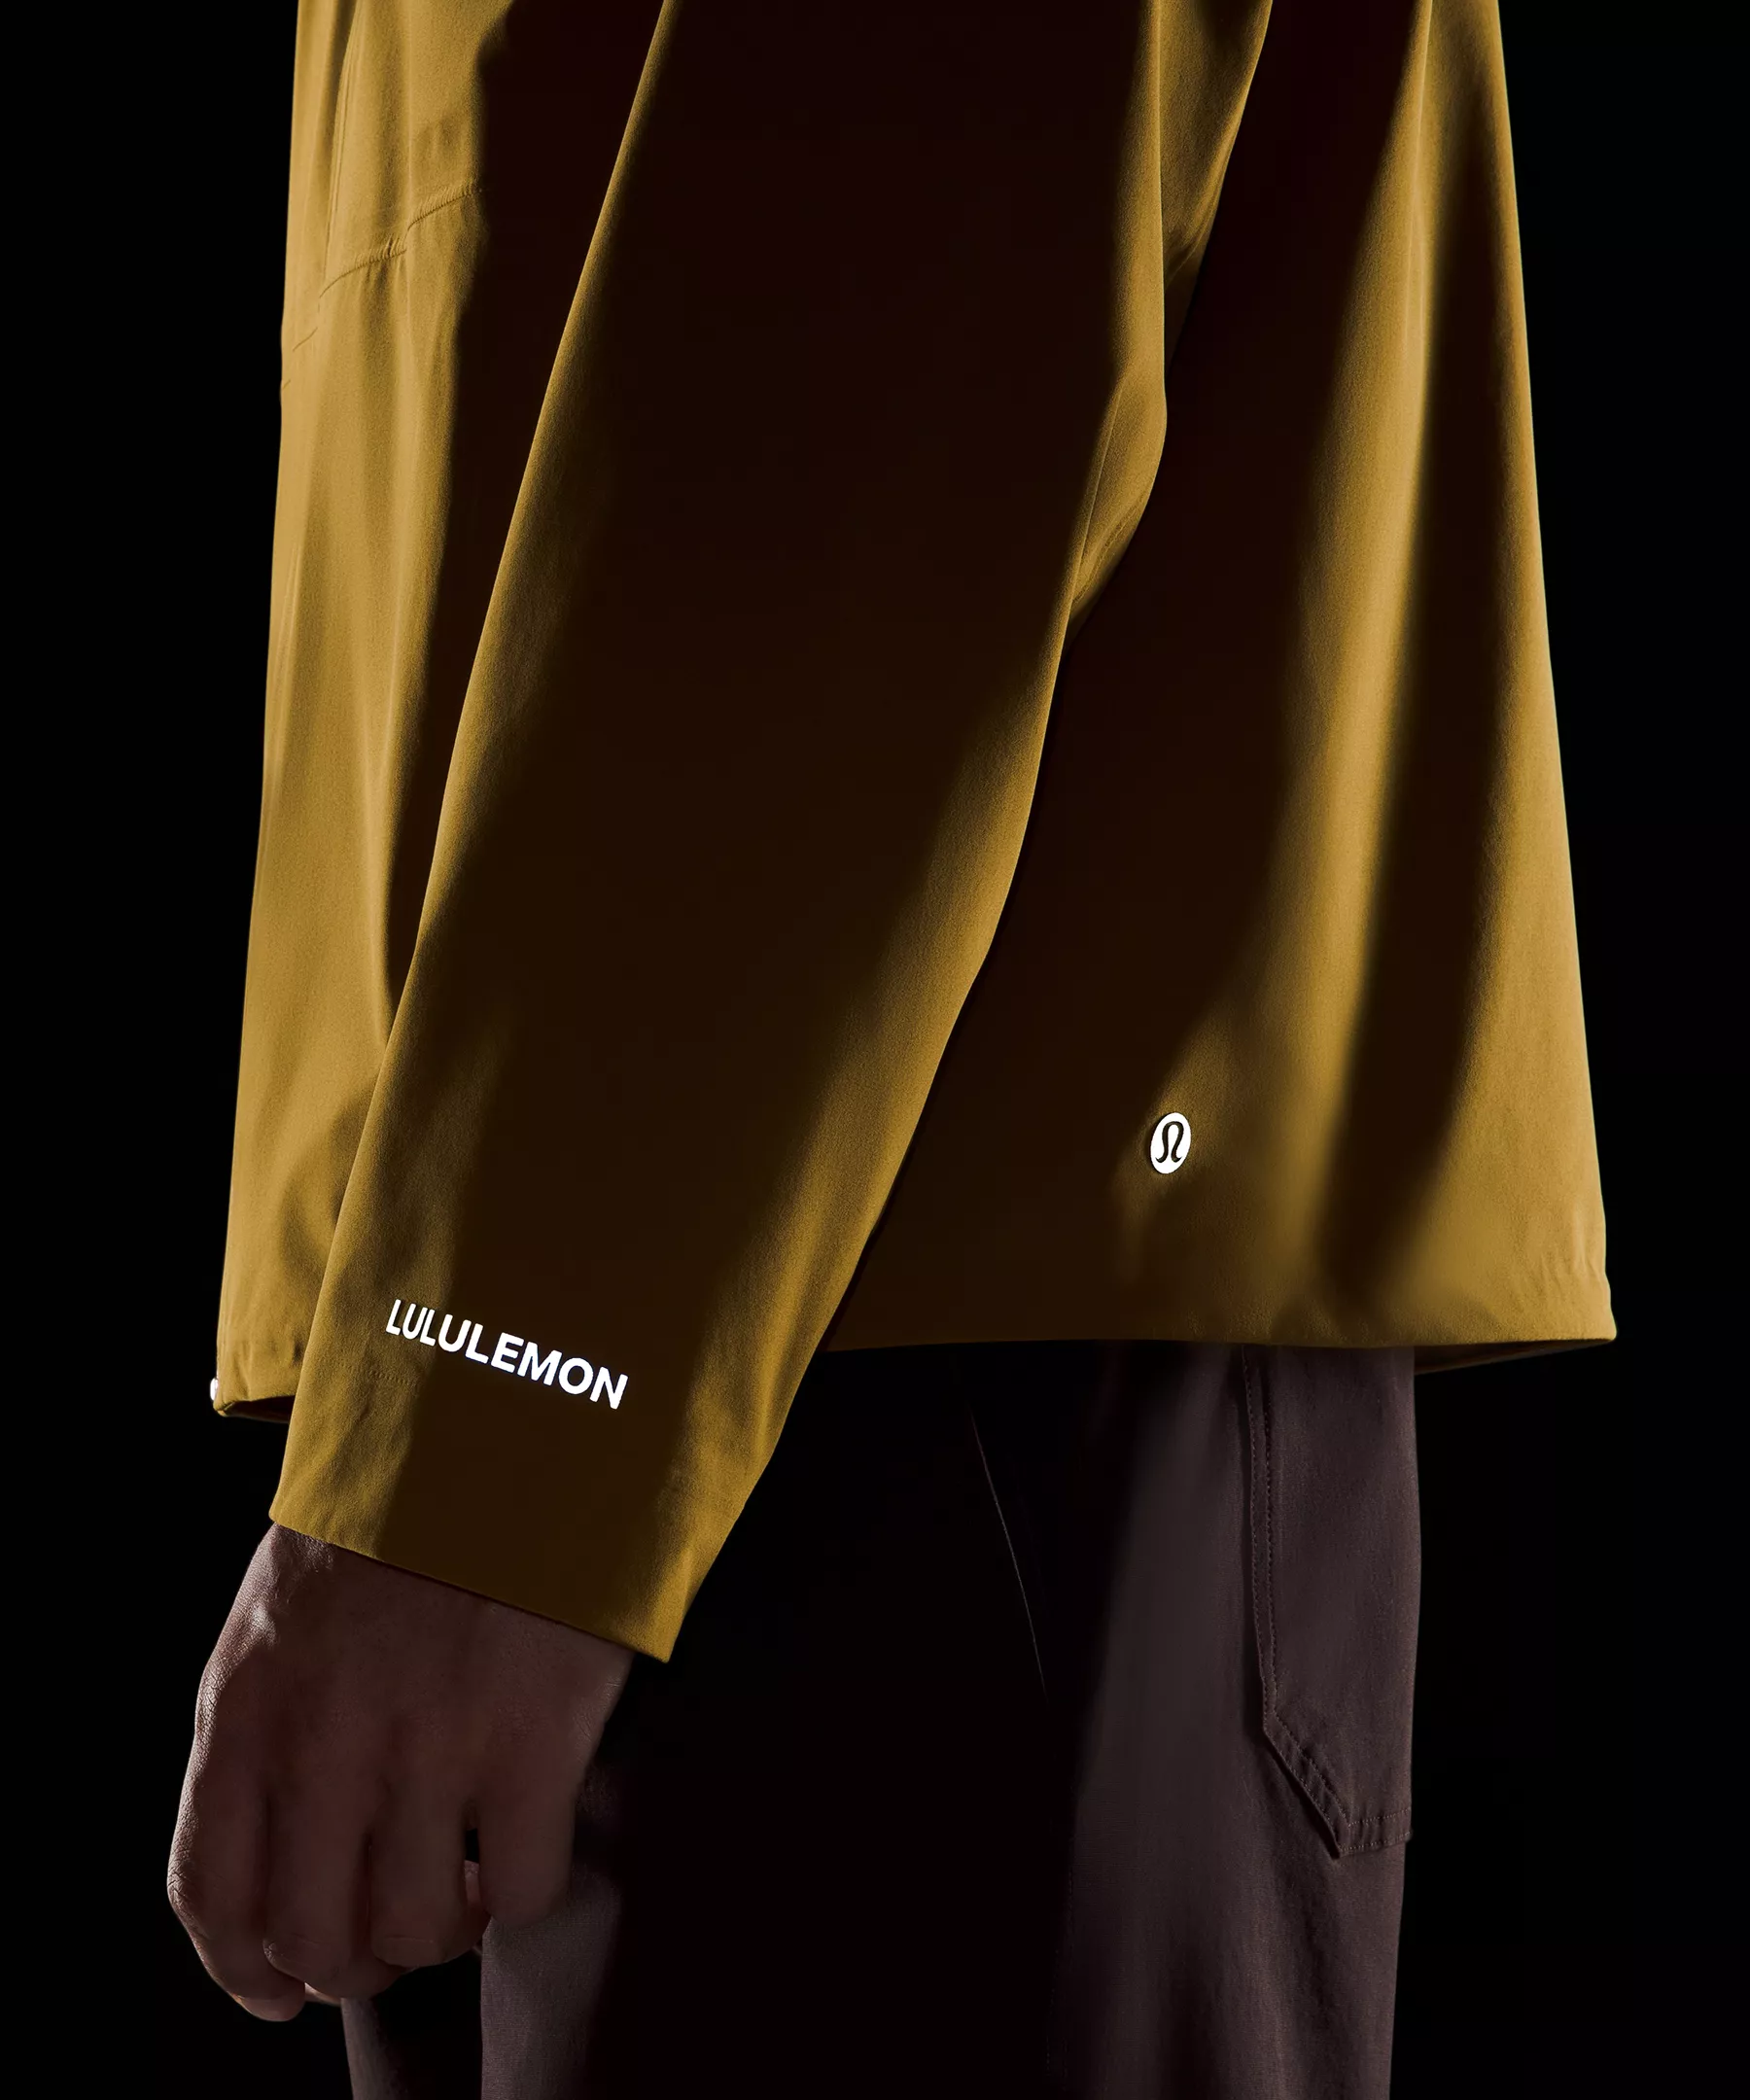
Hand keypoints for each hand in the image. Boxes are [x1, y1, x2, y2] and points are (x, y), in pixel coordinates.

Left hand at [168, 1523, 632, 2016]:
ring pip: (413, 1930)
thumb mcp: (283, 1611)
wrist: (512, 1422)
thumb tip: (281, 1860)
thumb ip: (265, 1727)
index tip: (281, 1988)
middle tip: (395, 1927)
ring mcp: (430, 1741)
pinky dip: (518, 1893)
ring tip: (462, 1880)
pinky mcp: (532, 1738)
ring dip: (440, 1930)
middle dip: (355, 1959)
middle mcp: (325, 1736)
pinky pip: (519, 1889)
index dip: (244, 1967)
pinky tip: (519, 1845)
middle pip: (313, 1934)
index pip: (211, 1890)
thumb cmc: (401, 1521)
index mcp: (248, 1701)